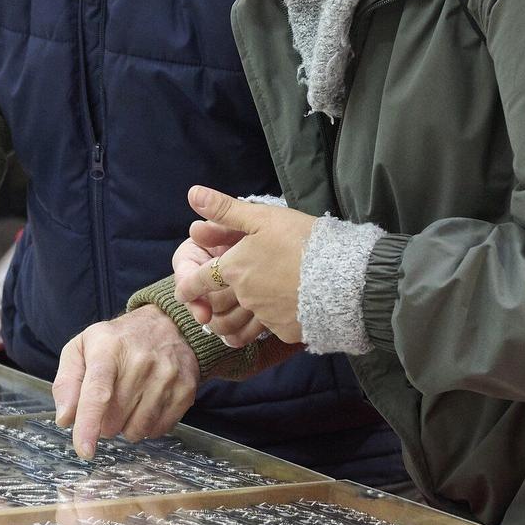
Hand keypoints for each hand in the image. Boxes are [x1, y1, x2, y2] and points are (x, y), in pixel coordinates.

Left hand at [52, 307, 199, 458]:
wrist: (168, 325)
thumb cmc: (118, 341)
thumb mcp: (82, 348)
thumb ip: (67, 382)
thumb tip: (66, 418)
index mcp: (109, 348)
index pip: (98, 393)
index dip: (89, 424)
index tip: (84, 450)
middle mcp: (140, 361)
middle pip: (114, 418)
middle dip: (104, 422)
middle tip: (108, 402)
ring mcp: (167, 376)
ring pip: (137, 429)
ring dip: (126, 426)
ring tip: (127, 403)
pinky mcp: (185, 390)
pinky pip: (158, 429)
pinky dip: (147, 427)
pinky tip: (145, 407)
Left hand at [172, 187, 313, 343]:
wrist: (342, 276)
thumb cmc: (301, 241)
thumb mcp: (262, 217)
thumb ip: (225, 210)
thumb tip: (193, 194)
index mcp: (233, 269)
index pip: (198, 282)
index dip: (187, 286)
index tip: (181, 292)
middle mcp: (244, 296)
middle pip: (219, 305)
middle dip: (212, 308)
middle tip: (214, 306)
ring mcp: (265, 316)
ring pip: (243, 322)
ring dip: (236, 322)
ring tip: (241, 318)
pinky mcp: (286, 330)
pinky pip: (272, 329)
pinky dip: (271, 323)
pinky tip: (281, 313)